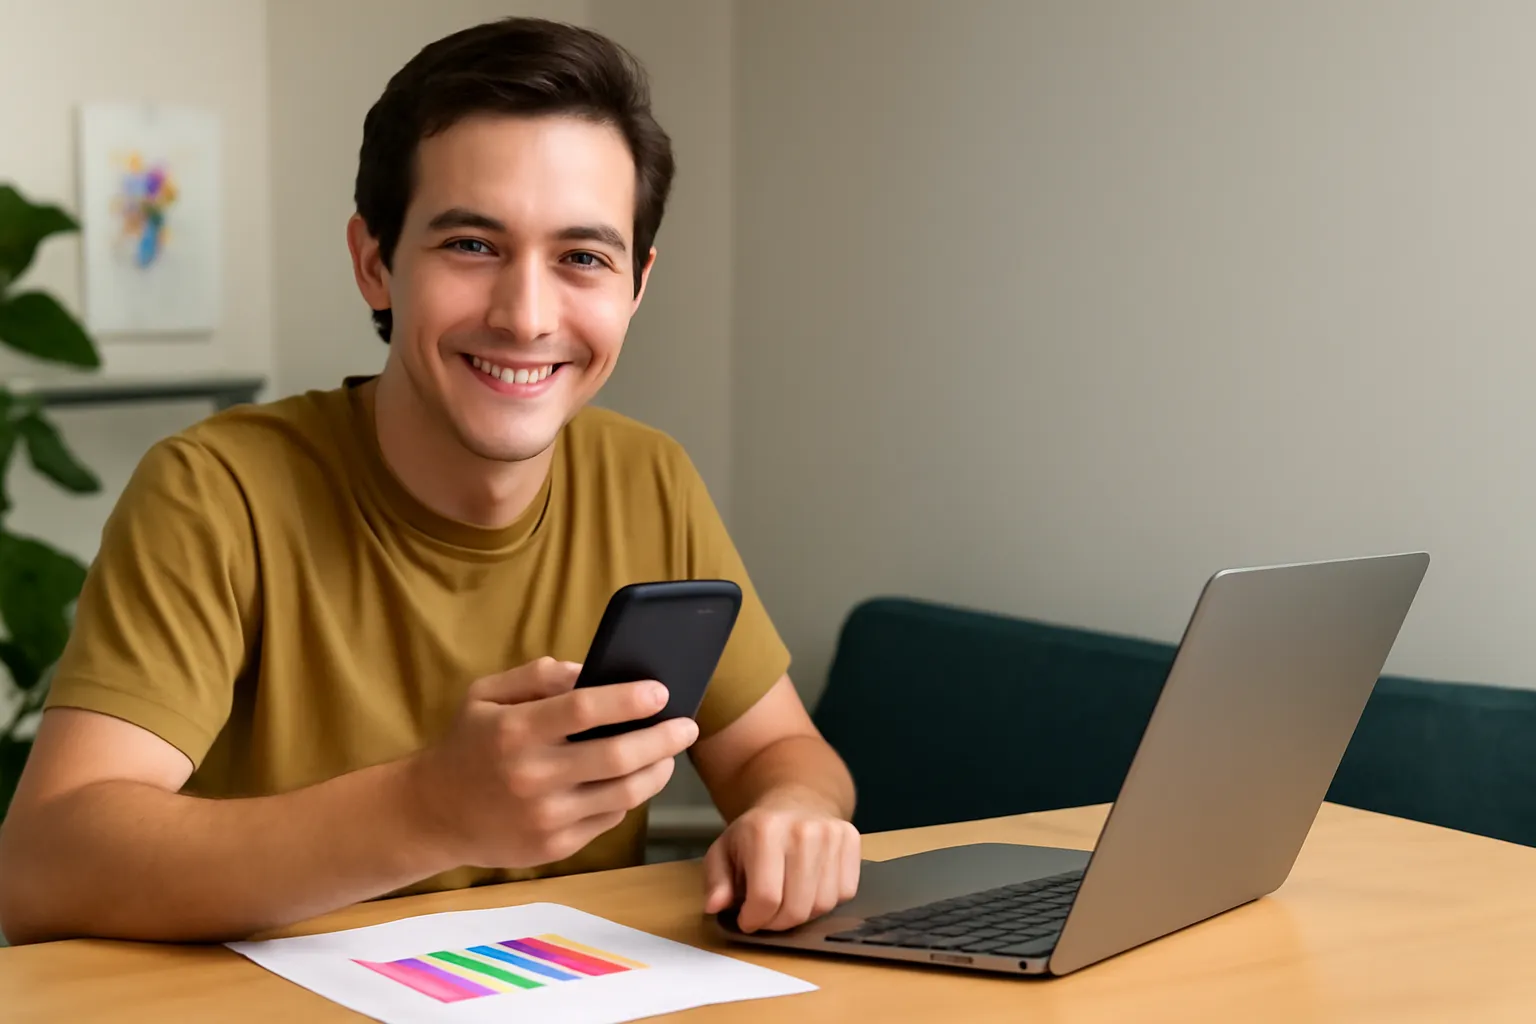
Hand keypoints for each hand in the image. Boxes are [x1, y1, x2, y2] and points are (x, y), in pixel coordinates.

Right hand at [406, 657, 698, 868]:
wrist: (433, 814)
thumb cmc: (468, 744)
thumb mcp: (486, 695)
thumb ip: (538, 676)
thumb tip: (592, 671)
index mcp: (514, 731)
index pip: (584, 709)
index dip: (629, 699)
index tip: (661, 691)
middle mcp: (532, 776)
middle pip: (617, 757)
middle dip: (663, 738)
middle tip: (687, 725)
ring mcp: (545, 817)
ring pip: (624, 794)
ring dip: (658, 770)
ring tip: (670, 753)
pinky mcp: (554, 847)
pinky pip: (609, 818)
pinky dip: (630, 797)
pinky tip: (636, 779)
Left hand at [702, 788, 859, 931]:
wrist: (795, 799)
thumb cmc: (755, 833)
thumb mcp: (723, 852)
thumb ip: (716, 881)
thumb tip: (714, 906)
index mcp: (765, 830)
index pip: (765, 897)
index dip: (754, 920)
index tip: (746, 920)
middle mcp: (803, 830)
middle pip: (797, 907)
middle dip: (777, 923)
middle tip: (767, 916)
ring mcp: (832, 834)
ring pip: (823, 905)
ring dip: (802, 915)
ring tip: (787, 901)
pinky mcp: (852, 840)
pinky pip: (845, 893)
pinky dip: (826, 901)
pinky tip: (810, 888)